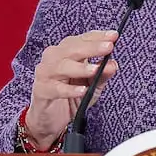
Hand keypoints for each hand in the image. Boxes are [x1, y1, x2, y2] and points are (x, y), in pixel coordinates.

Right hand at [26, 30, 118, 148]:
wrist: (49, 119)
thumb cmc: (70, 96)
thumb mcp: (92, 86)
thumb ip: (102, 74)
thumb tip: (113, 64)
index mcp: (67, 51)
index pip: (83, 39)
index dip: (98, 36)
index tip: (114, 36)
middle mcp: (54, 58)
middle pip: (72, 48)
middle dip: (92, 47)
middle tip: (108, 47)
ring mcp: (45, 73)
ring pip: (62, 66)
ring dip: (80, 68)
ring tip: (95, 70)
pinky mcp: (41, 91)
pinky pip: (56, 89)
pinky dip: (69, 90)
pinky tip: (81, 91)